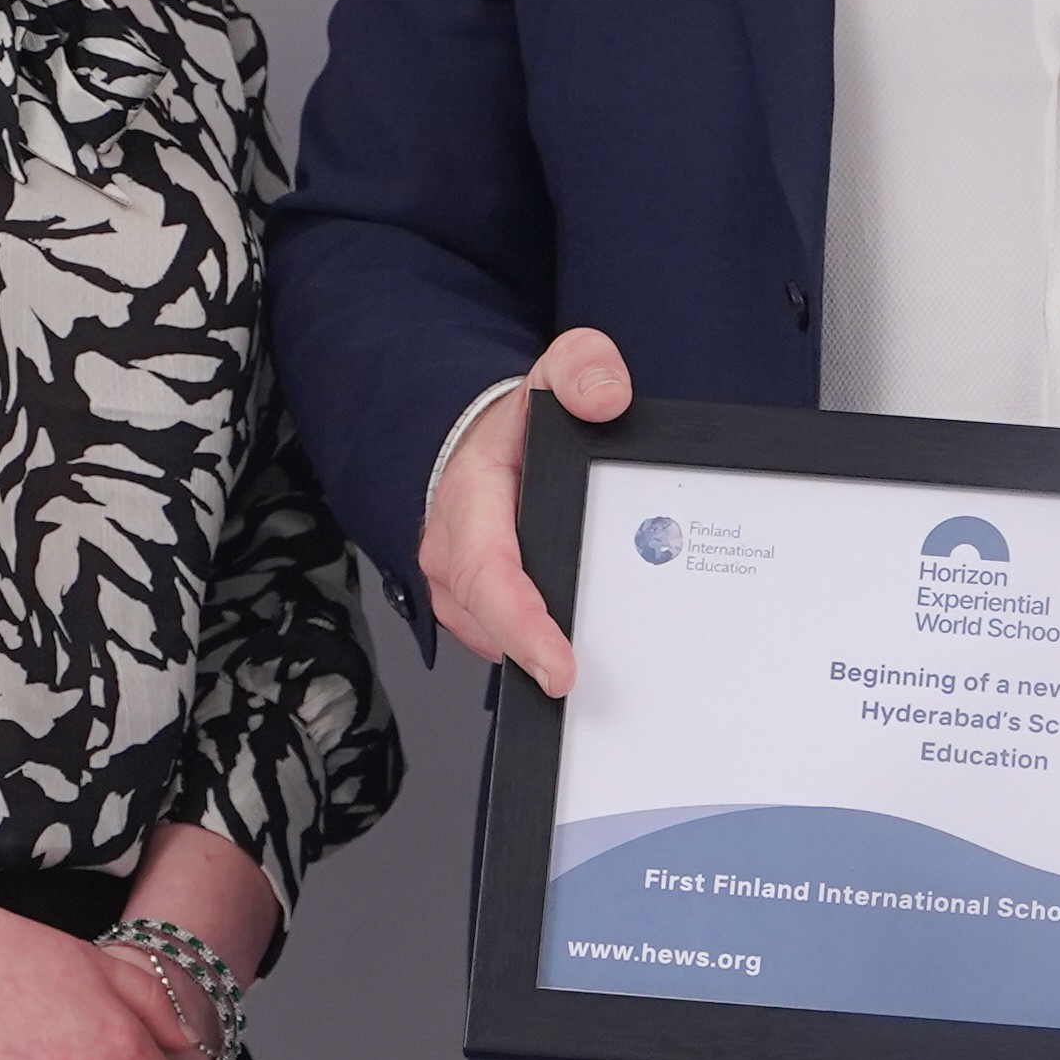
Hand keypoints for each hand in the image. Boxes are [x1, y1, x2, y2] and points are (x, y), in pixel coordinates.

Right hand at [424, 328, 630, 696]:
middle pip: (493, 625)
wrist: (485, 442)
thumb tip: (607, 398)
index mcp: (470, 502)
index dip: (522, 626)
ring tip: (599, 684)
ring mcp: (461, 590)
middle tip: (594, 689)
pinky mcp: (478, 610)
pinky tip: (586, 657)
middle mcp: (452, 555)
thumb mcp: (557, 373)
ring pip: (498, 643)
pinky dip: (541, 652)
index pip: (488, 574)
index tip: (560, 666)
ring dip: (540, 660)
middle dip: (540, 658)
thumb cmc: (517, 423)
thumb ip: (584, 370)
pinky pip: (507, 643)